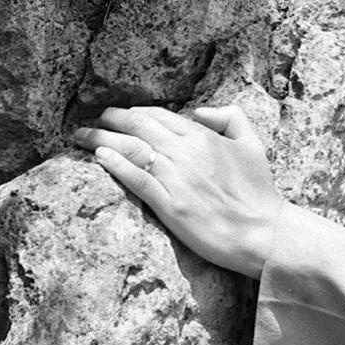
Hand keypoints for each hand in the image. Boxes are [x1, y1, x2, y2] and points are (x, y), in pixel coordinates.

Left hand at [72, 104, 282, 278]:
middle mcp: (186, 152)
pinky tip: (99, 157)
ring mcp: (176, 179)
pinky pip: (137, 179)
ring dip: (101, 139)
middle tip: (91, 121)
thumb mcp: (253, 144)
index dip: (133, 112)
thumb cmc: (259, 192)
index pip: (158, 116)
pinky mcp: (170, 206)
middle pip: (138, 127)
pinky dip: (116, 165)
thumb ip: (230, 116)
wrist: (263, 233)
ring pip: (131, 150)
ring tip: (81, 136)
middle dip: (109, 120)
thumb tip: (199, 112)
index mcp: (203, 136)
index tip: (117, 115)